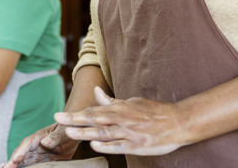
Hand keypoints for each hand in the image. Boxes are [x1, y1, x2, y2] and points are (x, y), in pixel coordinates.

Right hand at [0, 122, 78, 167]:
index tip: (15, 160)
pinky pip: (28, 165)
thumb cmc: (68, 130)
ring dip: (13, 165)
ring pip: (21, 161)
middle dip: (12, 161)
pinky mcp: (39, 161)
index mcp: (39, 136)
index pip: (27, 144)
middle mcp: (34, 146)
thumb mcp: (64, 132)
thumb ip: (55, 137)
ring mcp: (35, 154)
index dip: (20, 152)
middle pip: (20, 153)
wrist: (72, 134)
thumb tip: (45, 142)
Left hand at [54, 86, 184, 155]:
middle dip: (75, 120)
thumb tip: (96, 92)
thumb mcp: (132, 102)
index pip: (93, 111)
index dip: (75, 114)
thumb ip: (112, 101)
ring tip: (70, 132)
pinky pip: (119, 146)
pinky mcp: (137, 145)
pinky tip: (94, 145)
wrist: (179, 122)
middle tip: (58, 121)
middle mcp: (123, 119)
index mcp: (121, 108)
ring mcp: (130, 133)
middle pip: (95, 119)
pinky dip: (106, 145)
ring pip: (104, 132)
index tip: (59, 115)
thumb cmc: (154, 112)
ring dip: (86, 132)